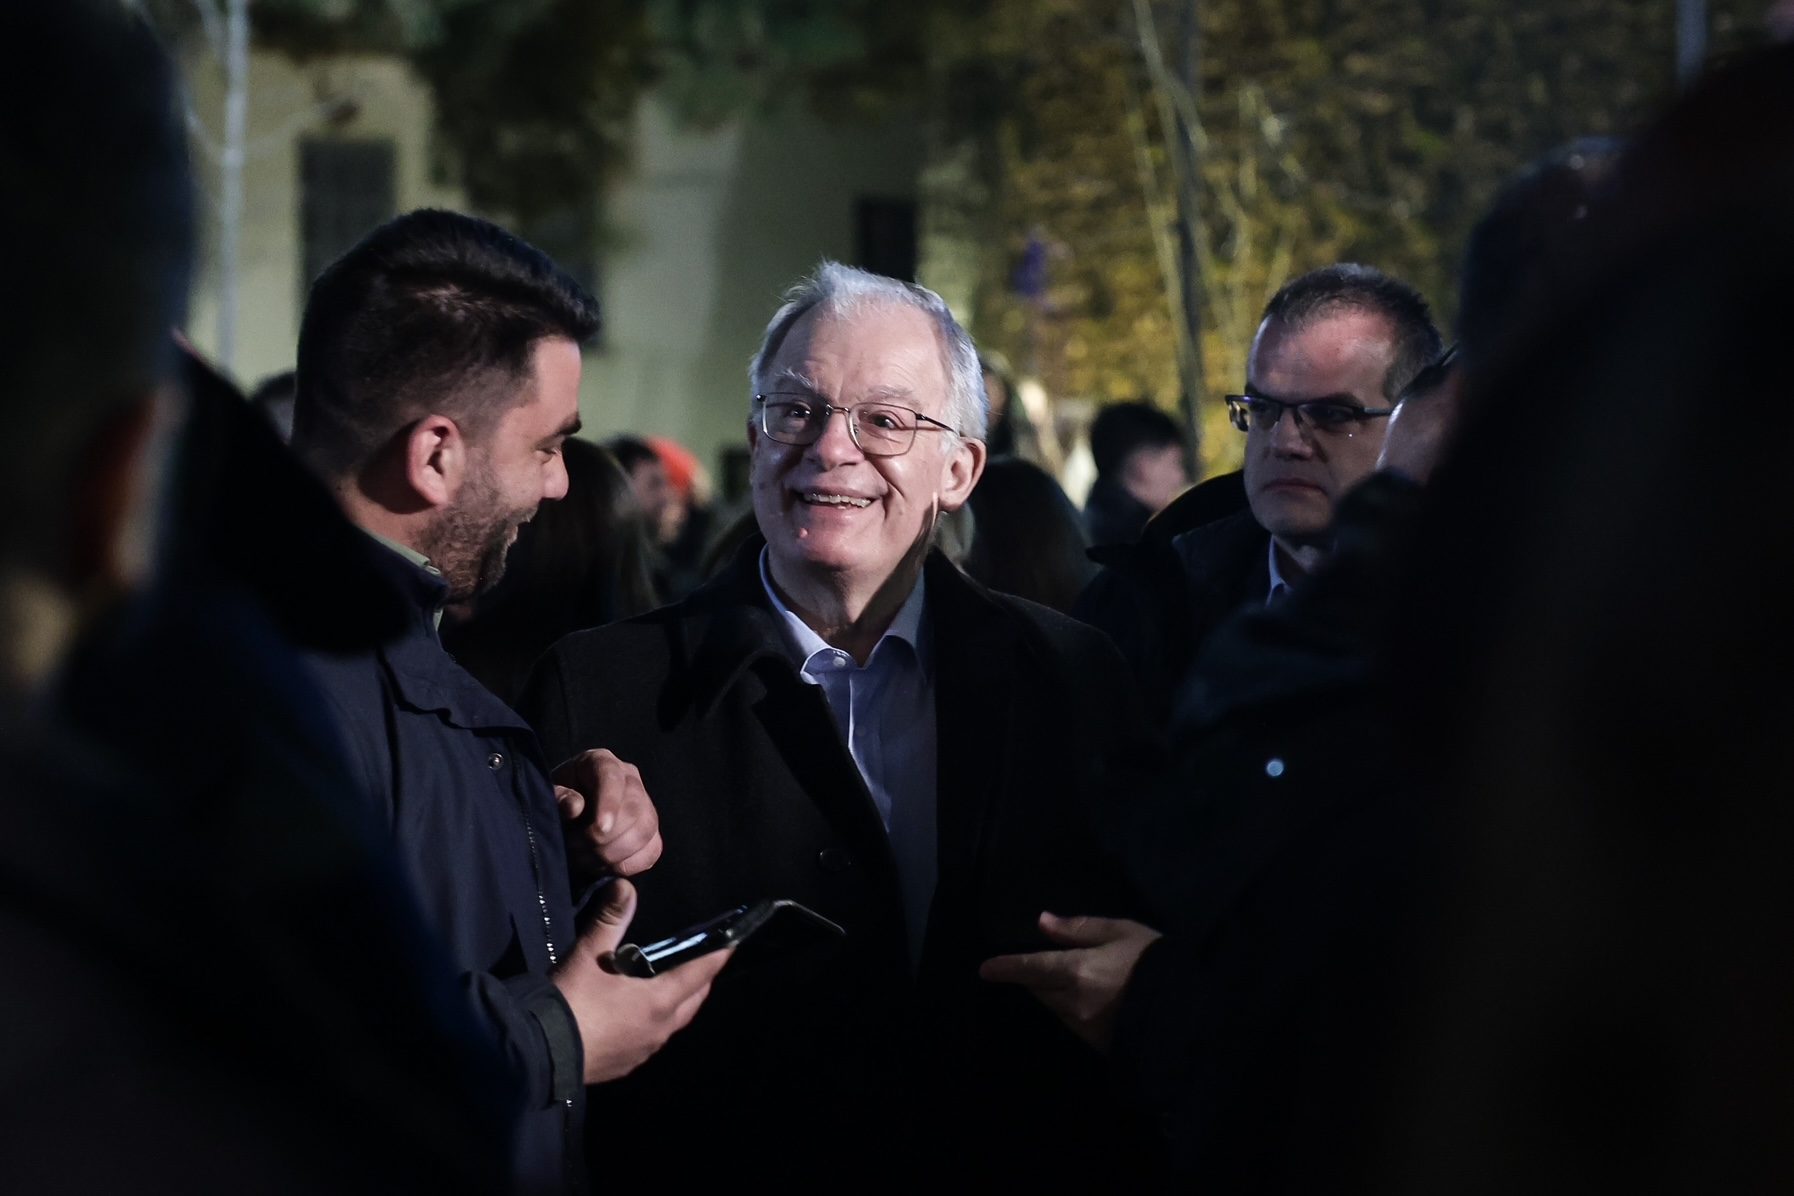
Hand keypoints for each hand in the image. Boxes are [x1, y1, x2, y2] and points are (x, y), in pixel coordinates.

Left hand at [552, 749, 661, 878]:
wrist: (566, 821)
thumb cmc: (556, 803)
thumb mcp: (549, 795)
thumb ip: (558, 798)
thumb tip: (575, 807)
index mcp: (601, 762)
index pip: (612, 778)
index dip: (609, 804)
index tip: (598, 830)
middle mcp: (630, 779)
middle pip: (634, 809)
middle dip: (604, 838)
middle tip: (574, 849)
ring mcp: (645, 805)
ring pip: (645, 831)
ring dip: (612, 854)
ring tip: (584, 859)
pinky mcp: (651, 833)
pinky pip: (652, 850)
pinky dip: (628, 864)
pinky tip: (603, 866)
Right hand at [552, 878, 729, 1083]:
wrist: (537, 1054)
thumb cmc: (570, 1002)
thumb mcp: (588, 956)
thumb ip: (610, 920)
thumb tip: (625, 887)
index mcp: (658, 1001)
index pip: (700, 973)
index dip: (717, 955)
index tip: (733, 942)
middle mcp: (659, 1029)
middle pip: (692, 1001)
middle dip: (700, 980)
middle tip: (700, 959)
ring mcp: (644, 1051)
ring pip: (673, 1022)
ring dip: (678, 1002)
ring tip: (670, 983)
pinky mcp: (626, 1064)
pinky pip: (652, 1039)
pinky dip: (655, 1021)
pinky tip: (637, 1013)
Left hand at [979, 912, 1161, 1052]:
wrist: (1190, 1012)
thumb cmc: (1156, 963)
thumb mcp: (1122, 932)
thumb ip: (1081, 928)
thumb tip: (1043, 922)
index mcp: (1076, 971)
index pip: (1031, 969)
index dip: (1007, 968)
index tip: (985, 969)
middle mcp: (1073, 1003)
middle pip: (1040, 991)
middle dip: (1035, 978)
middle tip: (1038, 966)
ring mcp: (1085, 1027)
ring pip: (1056, 1008)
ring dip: (1055, 994)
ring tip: (1073, 980)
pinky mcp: (1098, 1044)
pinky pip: (1075, 1022)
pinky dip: (1075, 1009)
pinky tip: (1093, 1001)